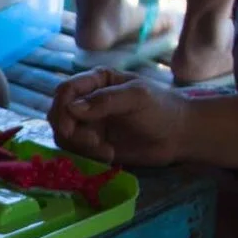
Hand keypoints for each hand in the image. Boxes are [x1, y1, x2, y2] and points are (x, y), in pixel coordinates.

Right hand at [48, 69, 190, 167]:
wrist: (180, 136)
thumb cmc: (162, 109)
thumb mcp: (137, 97)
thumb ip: (105, 100)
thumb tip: (72, 109)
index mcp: (97, 81)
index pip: (65, 90)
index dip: (62, 107)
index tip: (71, 127)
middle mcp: (88, 101)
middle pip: (57, 114)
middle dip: (68, 131)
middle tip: (93, 142)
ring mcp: (90, 124)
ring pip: (63, 135)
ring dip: (80, 146)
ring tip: (106, 150)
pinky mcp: (94, 145)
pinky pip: (76, 151)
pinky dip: (88, 156)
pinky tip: (110, 155)